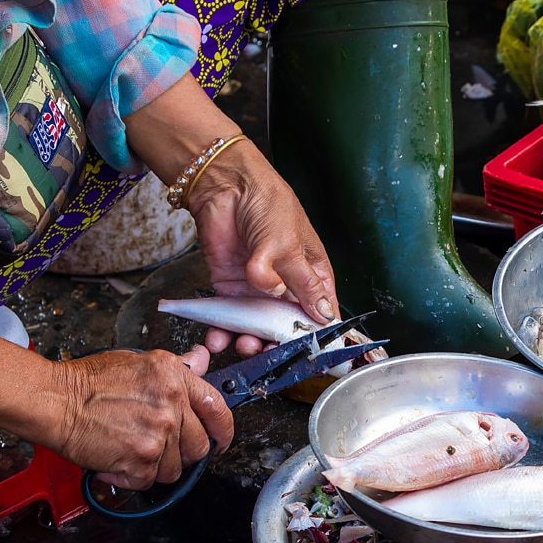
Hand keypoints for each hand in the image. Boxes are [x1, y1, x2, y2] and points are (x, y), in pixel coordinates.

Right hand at [0, 341, 232, 491]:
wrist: (54, 399)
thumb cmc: (88, 380)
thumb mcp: (140, 361)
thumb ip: (177, 367)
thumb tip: (202, 360)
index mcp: (176, 378)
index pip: (218, 409)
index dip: (223, 430)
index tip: (220, 440)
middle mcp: (172, 405)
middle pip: (199, 446)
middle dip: (183, 452)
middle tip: (160, 448)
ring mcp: (158, 435)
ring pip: (174, 468)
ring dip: (155, 466)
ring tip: (130, 450)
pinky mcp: (140, 459)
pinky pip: (149, 481)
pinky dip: (131, 477)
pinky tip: (116, 462)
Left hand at [188, 141, 337, 356]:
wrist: (226, 187)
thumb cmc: (269, 205)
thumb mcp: (290, 246)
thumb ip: (300, 283)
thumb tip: (323, 314)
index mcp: (312, 273)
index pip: (321, 310)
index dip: (317, 334)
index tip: (311, 355)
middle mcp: (287, 284)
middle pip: (287, 325)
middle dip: (279, 342)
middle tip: (271, 353)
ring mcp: (258, 288)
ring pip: (257, 326)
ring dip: (251, 340)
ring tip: (244, 345)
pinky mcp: (230, 287)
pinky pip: (228, 317)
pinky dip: (223, 330)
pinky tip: (219, 337)